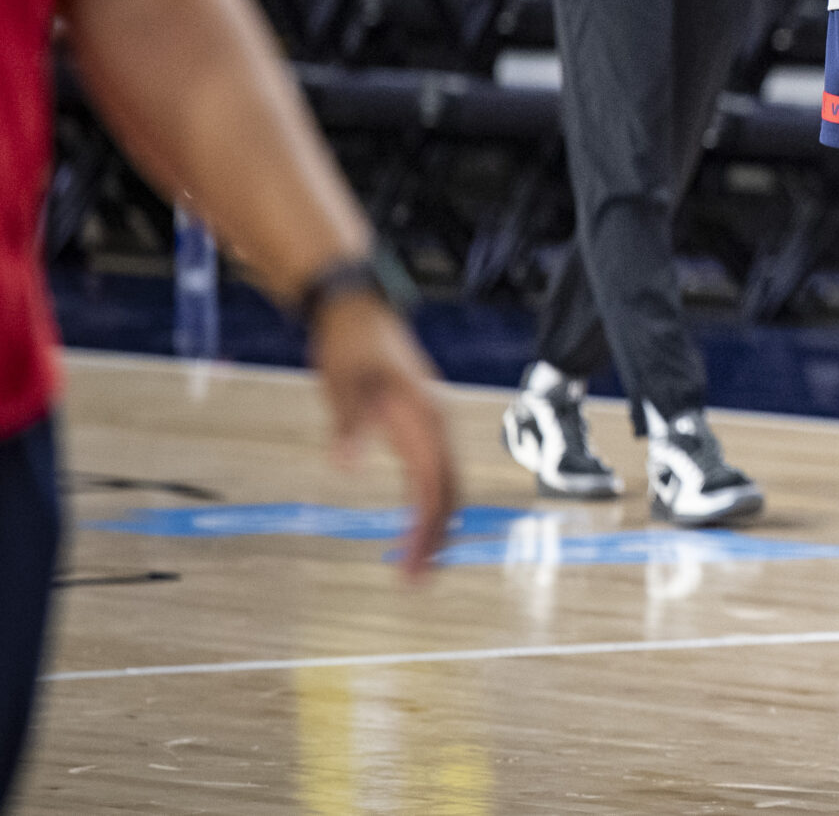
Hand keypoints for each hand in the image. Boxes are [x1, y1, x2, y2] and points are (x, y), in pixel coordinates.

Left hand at [307, 293, 457, 581]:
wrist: (356, 307)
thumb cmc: (349, 344)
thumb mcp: (341, 383)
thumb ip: (346, 425)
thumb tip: (345, 466)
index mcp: (423, 418)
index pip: (436, 485)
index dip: (427, 528)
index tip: (412, 564)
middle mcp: (436, 423)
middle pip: (449, 490)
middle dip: (436, 536)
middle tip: (414, 580)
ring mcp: (430, 423)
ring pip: (447, 482)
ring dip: (436, 523)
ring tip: (416, 562)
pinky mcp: (419, 422)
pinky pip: (435, 470)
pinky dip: (430, 501)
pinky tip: (416, 520)